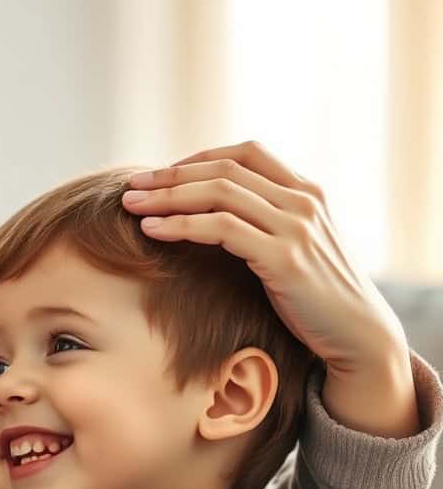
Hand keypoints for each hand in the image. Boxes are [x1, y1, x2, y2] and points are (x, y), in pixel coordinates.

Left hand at [121, 141, 417, 436]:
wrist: (357, 336)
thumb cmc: (314, 296)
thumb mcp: (294, 246)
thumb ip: (265, 222)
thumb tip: (209, 213)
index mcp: (306, 191)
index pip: (245, 153)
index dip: (197, 158)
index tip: (159, 174)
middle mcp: (303, 201)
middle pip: (224, 170)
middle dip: (170, 176)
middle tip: (131, 185)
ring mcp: (296, 227)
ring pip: (219, 194)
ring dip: (167, 197)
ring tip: (130, 205)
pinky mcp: (284, 258)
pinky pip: (221, 229)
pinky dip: (181, 224)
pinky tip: (152, 230)